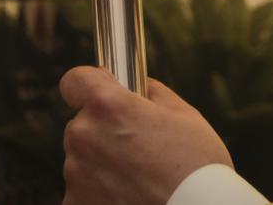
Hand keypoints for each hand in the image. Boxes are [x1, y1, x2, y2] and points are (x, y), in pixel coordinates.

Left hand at [60, 67, 231, 204]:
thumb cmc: (197, 166)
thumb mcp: (183, 115)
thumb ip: (151, 93)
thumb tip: (138, 87)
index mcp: (109, 106)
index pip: (75, 80)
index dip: (89, 85)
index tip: (101, 95)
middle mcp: (85, 135)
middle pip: (83, 123)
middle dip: (103, 131)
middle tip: (137, 148)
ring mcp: (76, 174)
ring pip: (82, 158)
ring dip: (102, 164)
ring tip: (138, 178)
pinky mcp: (75, 203)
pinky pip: (83, 190)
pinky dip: (99, 192)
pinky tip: (128, 196)